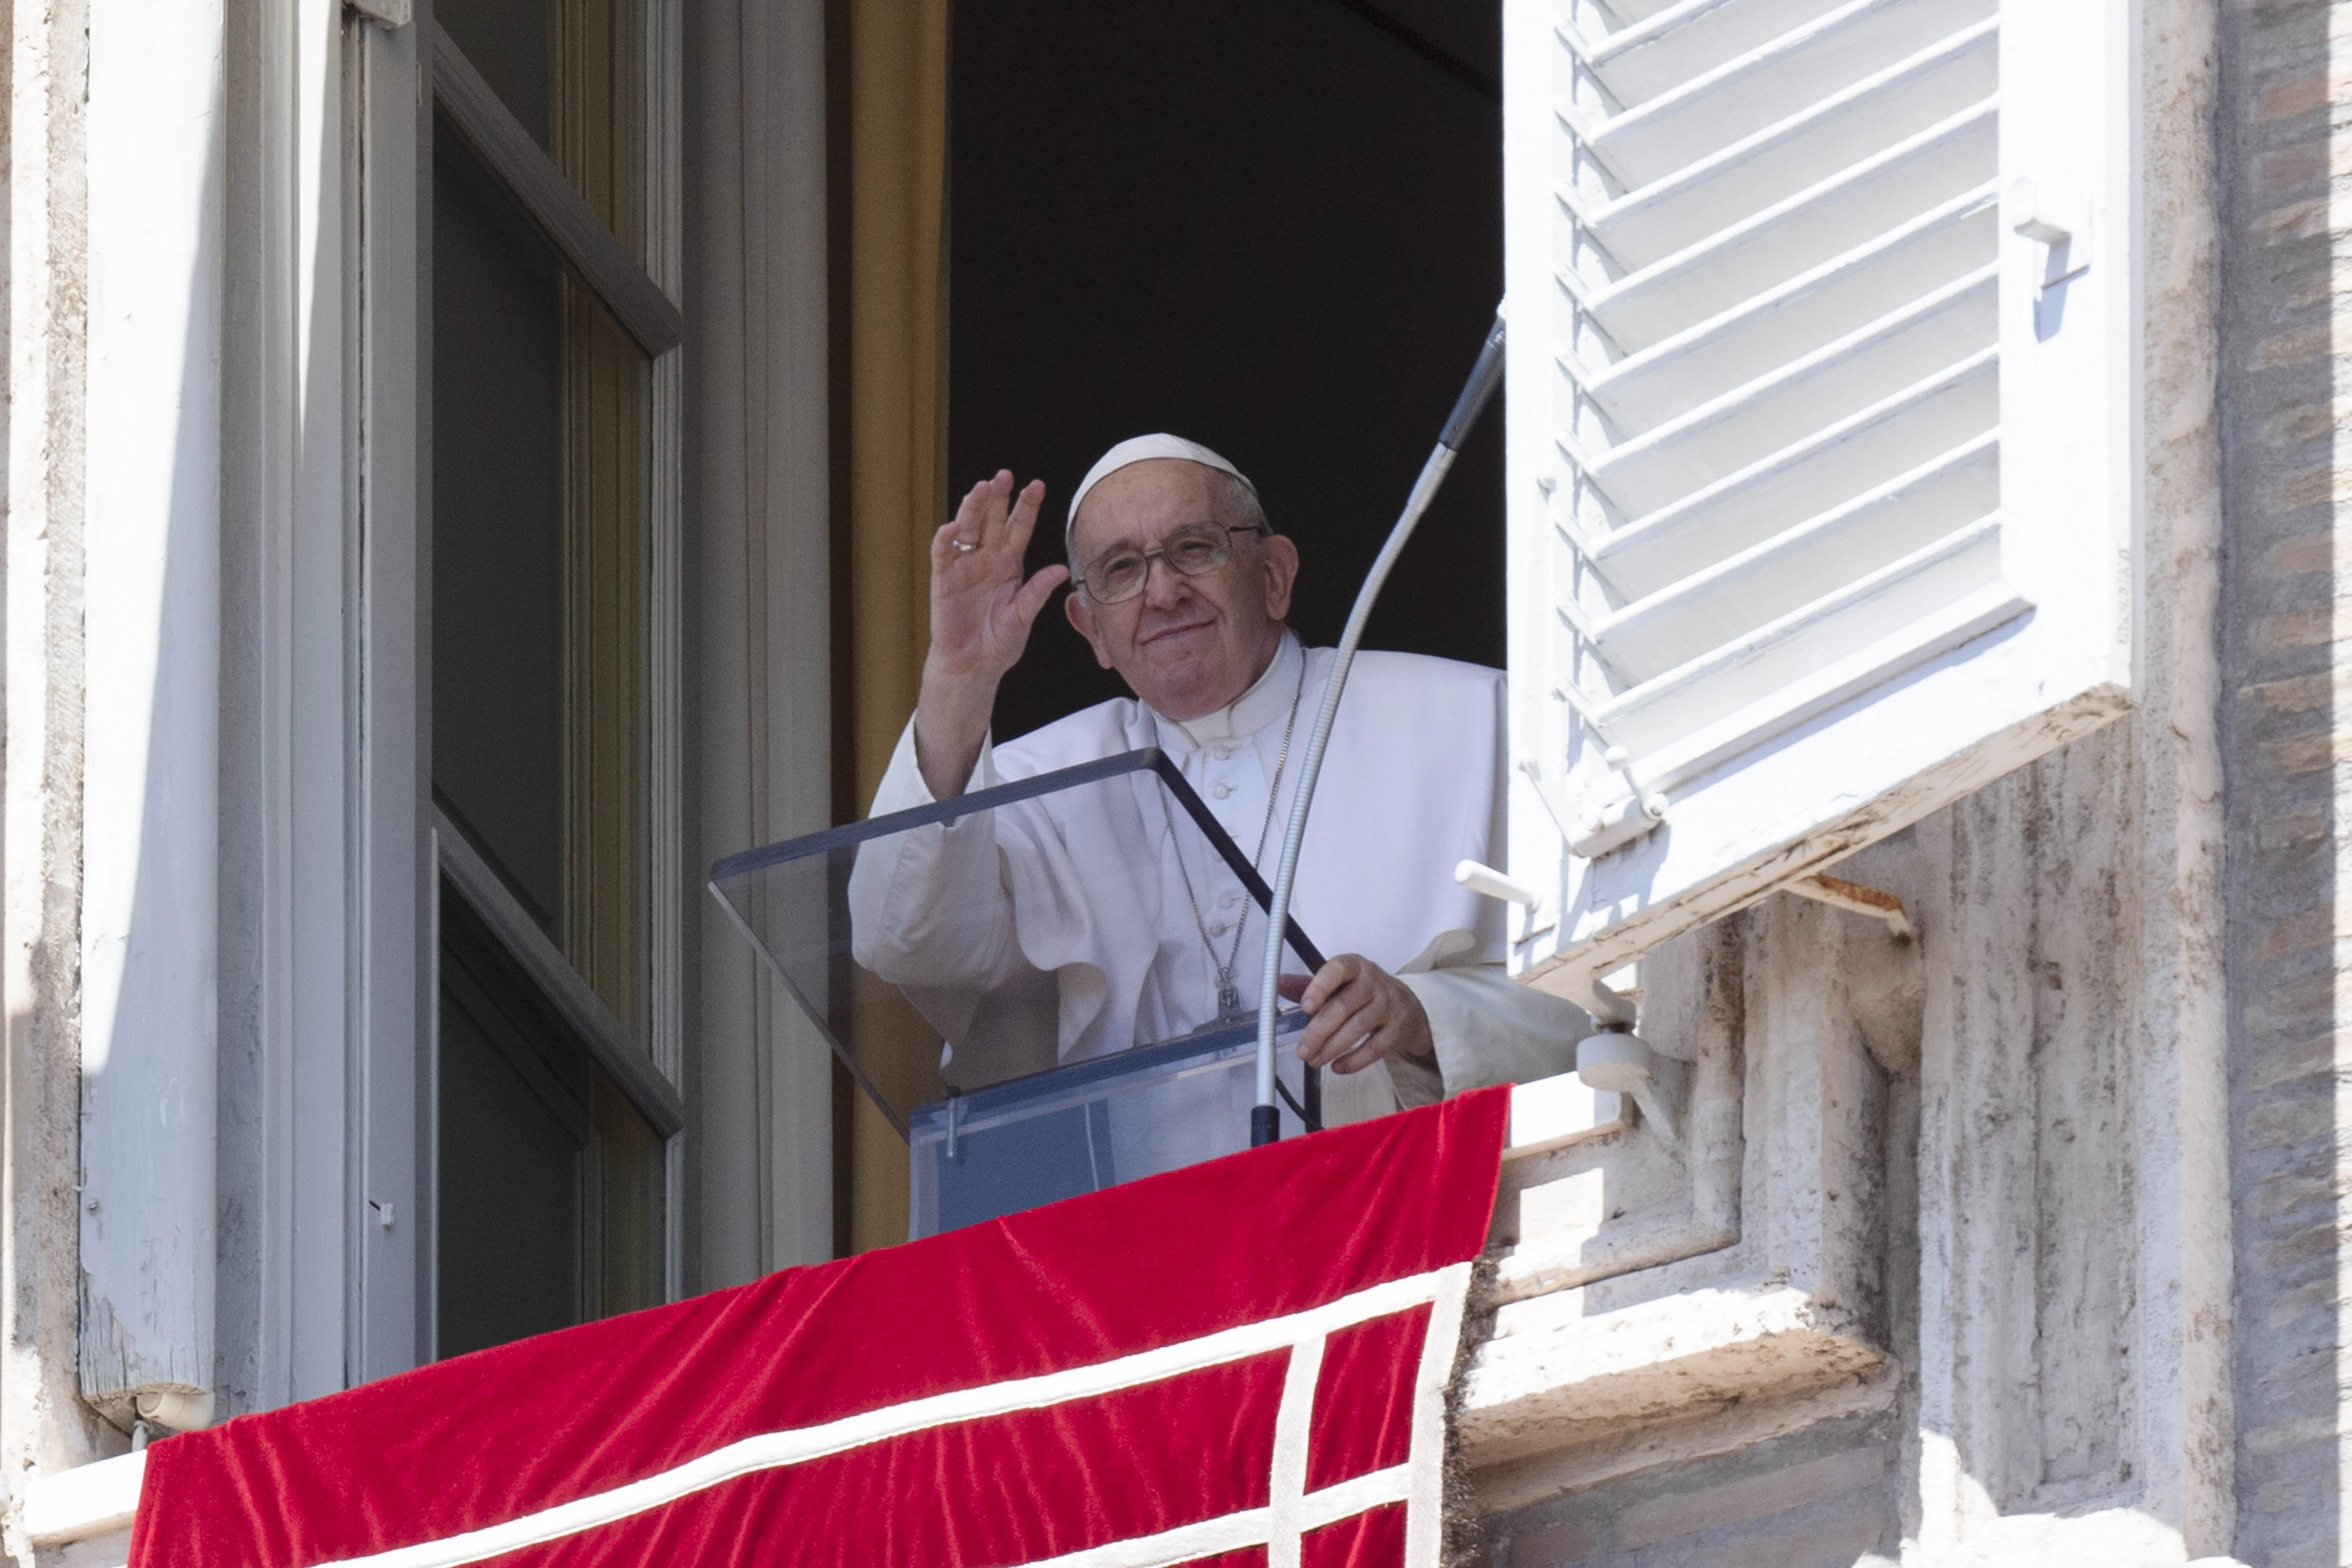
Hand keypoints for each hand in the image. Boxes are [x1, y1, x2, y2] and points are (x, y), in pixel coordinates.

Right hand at [914, 472, 1070, 796]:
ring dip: (973, 508)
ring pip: (968, 529)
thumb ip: (1038, 592)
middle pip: (992, 521)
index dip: (1027, 507)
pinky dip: (946, 540)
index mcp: (1009, 565)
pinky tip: (953, 527)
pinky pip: (943, 555)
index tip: (1037, 485)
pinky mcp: (944, 581)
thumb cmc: (1000, 642)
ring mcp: (964, 567)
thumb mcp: (1024, 616)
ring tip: (981, 488)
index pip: (1019, 528)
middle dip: (998, 498)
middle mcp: (986, 559)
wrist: (974, 666)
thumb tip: (1060, 570)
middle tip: (1004, 475)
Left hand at [1278, 954, 1433, 1074]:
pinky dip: (1355, 1060)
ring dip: (1332, 1047)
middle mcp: (1373, 983)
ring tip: (1314, 1060)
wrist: (1406, 1005)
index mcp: (1354, 966)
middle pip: (1344, 1005)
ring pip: (1358, 1027)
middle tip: (1302, 1050)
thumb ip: (1307, 984)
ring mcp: (1387, 1006)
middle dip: (1319, 1030)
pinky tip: (1337, 1067)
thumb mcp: (1338, 981)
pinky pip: (1375, 1048)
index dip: (1320, 987)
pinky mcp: (1396, 1029)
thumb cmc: (1362, 992)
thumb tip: (1277, 983)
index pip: (1337, 970)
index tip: (1305, 1007)